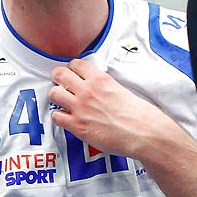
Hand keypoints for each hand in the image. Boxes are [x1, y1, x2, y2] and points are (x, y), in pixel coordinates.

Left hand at [47, 58, 188, 163]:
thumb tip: (97, 87)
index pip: (76, 64)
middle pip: (60, 74)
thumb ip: (104, 86)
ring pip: (54, 94)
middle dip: (59, 78)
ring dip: (56, 96)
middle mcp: (87, 91)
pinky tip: (66, 118)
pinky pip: (56, 116)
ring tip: (63, 101)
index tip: (72, 73)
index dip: (72, 69)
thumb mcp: (121, 89)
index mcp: (100, 79)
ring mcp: (80, 108)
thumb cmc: (138, 114)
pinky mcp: (77, 126)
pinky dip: (58, 116)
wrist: (142, 132)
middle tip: (62, 84)